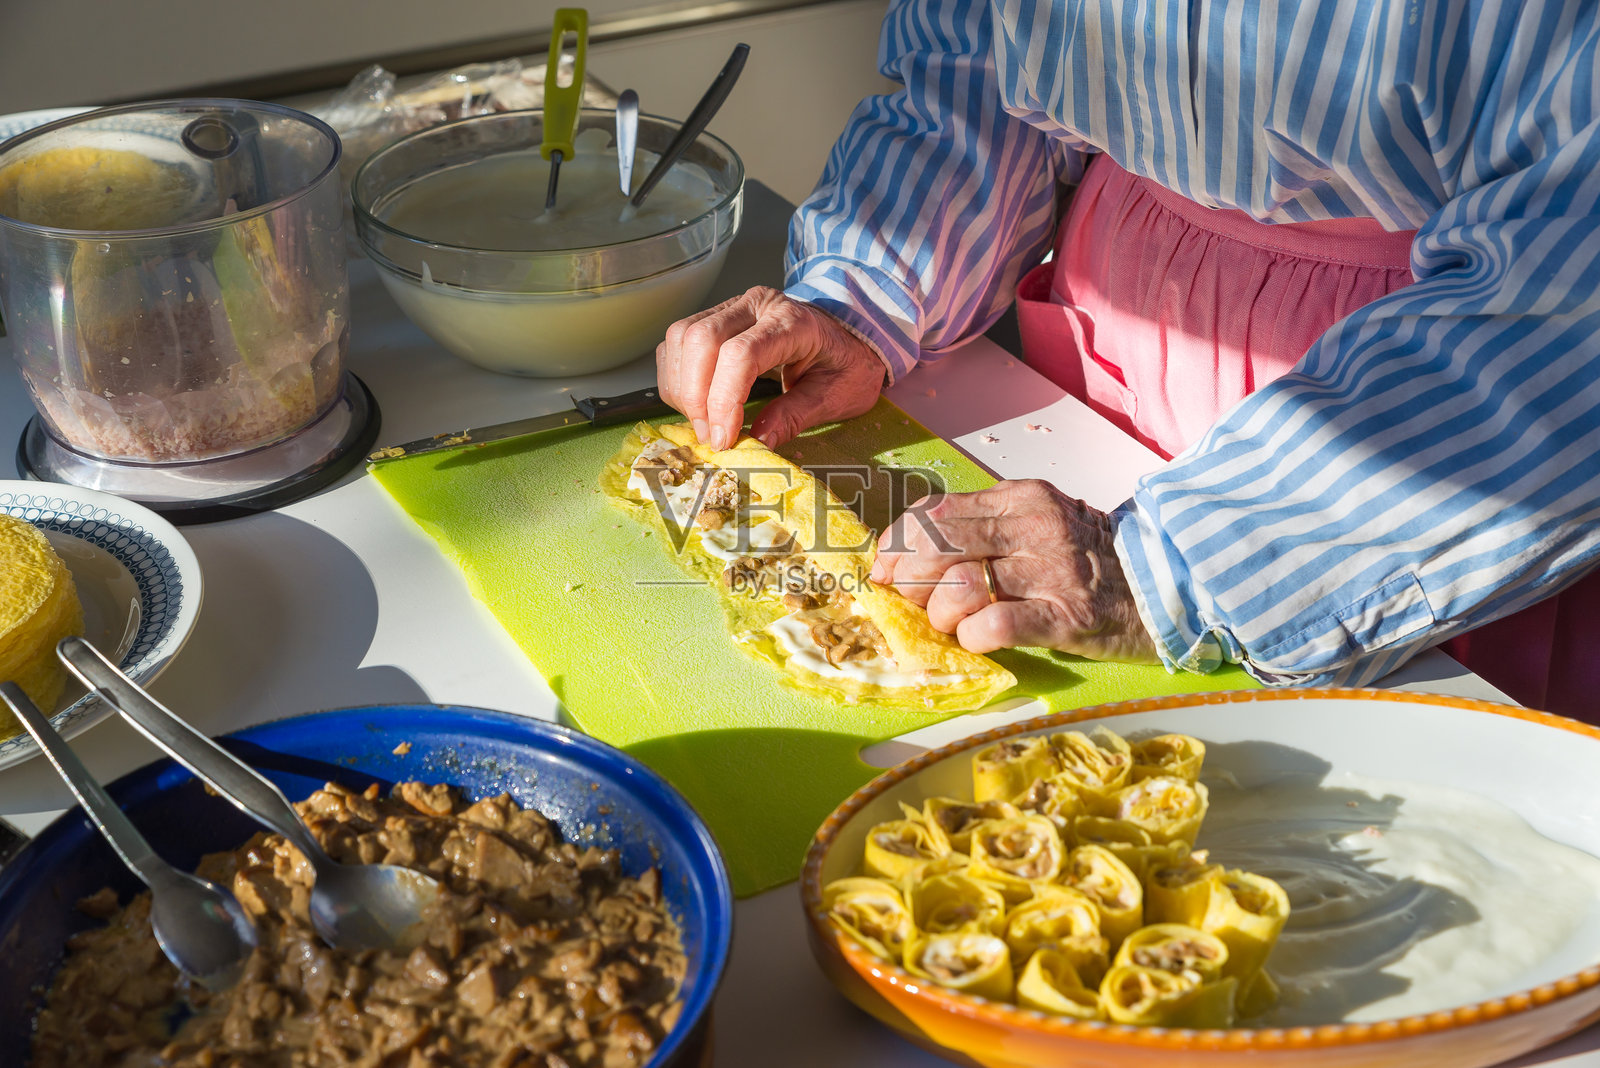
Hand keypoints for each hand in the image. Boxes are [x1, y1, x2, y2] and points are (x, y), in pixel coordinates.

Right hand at [656, 286, 885, 449]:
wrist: (847, 336)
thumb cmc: (844, 365)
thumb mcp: (836, 396)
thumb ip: (796, 415)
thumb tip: (758, 440)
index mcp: (793, 322)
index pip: (741, 354)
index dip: (724, 400)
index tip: (724, 438)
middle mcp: (757, 305)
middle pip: (701, 339)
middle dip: (695, 396)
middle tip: (711, 436)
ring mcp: (733, 306)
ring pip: (682, 337)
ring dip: (682, 388)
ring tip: (704, 423)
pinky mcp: (715, 317)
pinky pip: (677, 342)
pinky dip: (677, 378)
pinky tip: (696, 404)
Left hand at [871, 480, 1157, 661]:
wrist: (1165, 586)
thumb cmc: (1090, 559)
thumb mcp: (1036, 522)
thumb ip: (980, 527)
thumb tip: (907, 554)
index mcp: (1020, 498)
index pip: (934, 512)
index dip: (895, 544)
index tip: (881, 570)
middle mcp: (1034, 527)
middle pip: (936, 546)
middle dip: (907, 580)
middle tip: (911, 602)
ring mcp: (1052, 572)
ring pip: (958, 587)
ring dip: (939, 614)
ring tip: (953, 624)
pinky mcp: (1067, 618)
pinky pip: (997, 626)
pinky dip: (973, 637)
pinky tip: (979, 639)